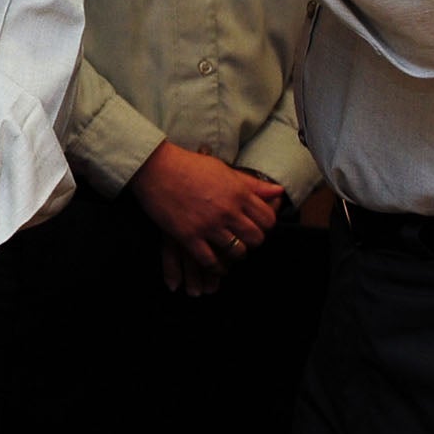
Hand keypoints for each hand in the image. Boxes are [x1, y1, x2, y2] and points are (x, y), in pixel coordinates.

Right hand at [127, 145, 286, 295]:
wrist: (155, 168)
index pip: (268, 219)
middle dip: (253, 242)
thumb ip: (251, 184)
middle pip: (255, 238)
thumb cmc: (189, 165)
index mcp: (238, 193)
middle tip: (244, 240)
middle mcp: (227, 210)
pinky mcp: (189, 237)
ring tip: (230, 252)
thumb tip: (278, 192)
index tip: (257, 227)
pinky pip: (210, 261)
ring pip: (236, 252)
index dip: (265, 226)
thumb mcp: (223, 170)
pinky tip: (216, 265)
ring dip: (235, 255)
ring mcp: (208, 225)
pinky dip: (216, 267)